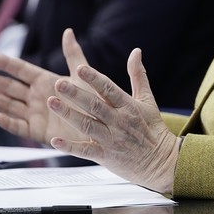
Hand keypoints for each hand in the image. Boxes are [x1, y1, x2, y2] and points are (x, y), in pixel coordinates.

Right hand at [0, 28, 88, 143]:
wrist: (103, 126)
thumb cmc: (94, 100)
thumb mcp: (83, 75)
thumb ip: (73, 54)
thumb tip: (68, 31)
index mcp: (45, 81)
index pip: (20, 70)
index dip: (5, 63)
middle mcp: (37, 97)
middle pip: (9, 87)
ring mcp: (36, 114)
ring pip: (10, 105)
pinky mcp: (38, 131)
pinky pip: (19, 126)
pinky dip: (7, 121)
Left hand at [45, 47, 179, 194]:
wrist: (161, 162)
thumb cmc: (153, 128)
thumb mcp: (148, 99)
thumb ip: (138, 75)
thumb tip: (136, 51)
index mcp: (128, 106)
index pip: (109, 89)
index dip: (95, 79)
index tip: (81, 68)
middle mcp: (118, 121)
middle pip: (94, 106)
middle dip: (76, 94)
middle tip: (59, 84)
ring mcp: (111, 140)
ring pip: (87, 125)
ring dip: (68, 114)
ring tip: (52, 103)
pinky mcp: (105, 157)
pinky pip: (85, 151)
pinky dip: (70, 146)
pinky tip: (55, 140)